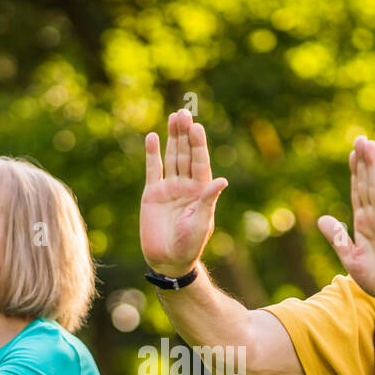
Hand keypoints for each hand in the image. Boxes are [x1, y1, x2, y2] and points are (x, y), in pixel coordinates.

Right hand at [140, 108, 228, 276]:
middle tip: (184, 113)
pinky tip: (153, 137)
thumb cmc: (189, 245)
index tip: (197, 127)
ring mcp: (169, 188)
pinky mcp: (152, 194)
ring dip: (172, 137)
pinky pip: (153, 169)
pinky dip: (152, 153)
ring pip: (171, 157)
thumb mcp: (200, 223)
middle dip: (185, 134)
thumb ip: (208, 201)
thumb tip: (222, 180)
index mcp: (201, 191)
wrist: (167, 260)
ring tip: (174, 116)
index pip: (200, 162)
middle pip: (186, 154)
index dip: (198, 144)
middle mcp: (186, 186)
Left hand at [318, 136, 374, 310]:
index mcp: (364, 223)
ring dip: (373, 165)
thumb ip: (338, 237)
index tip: (352, 152)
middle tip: (361, 138)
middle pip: (367, 183)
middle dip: (364, 161)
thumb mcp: (349, 256)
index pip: (358, 192)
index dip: (355, 172)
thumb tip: (321, 220)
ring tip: (370, 144)